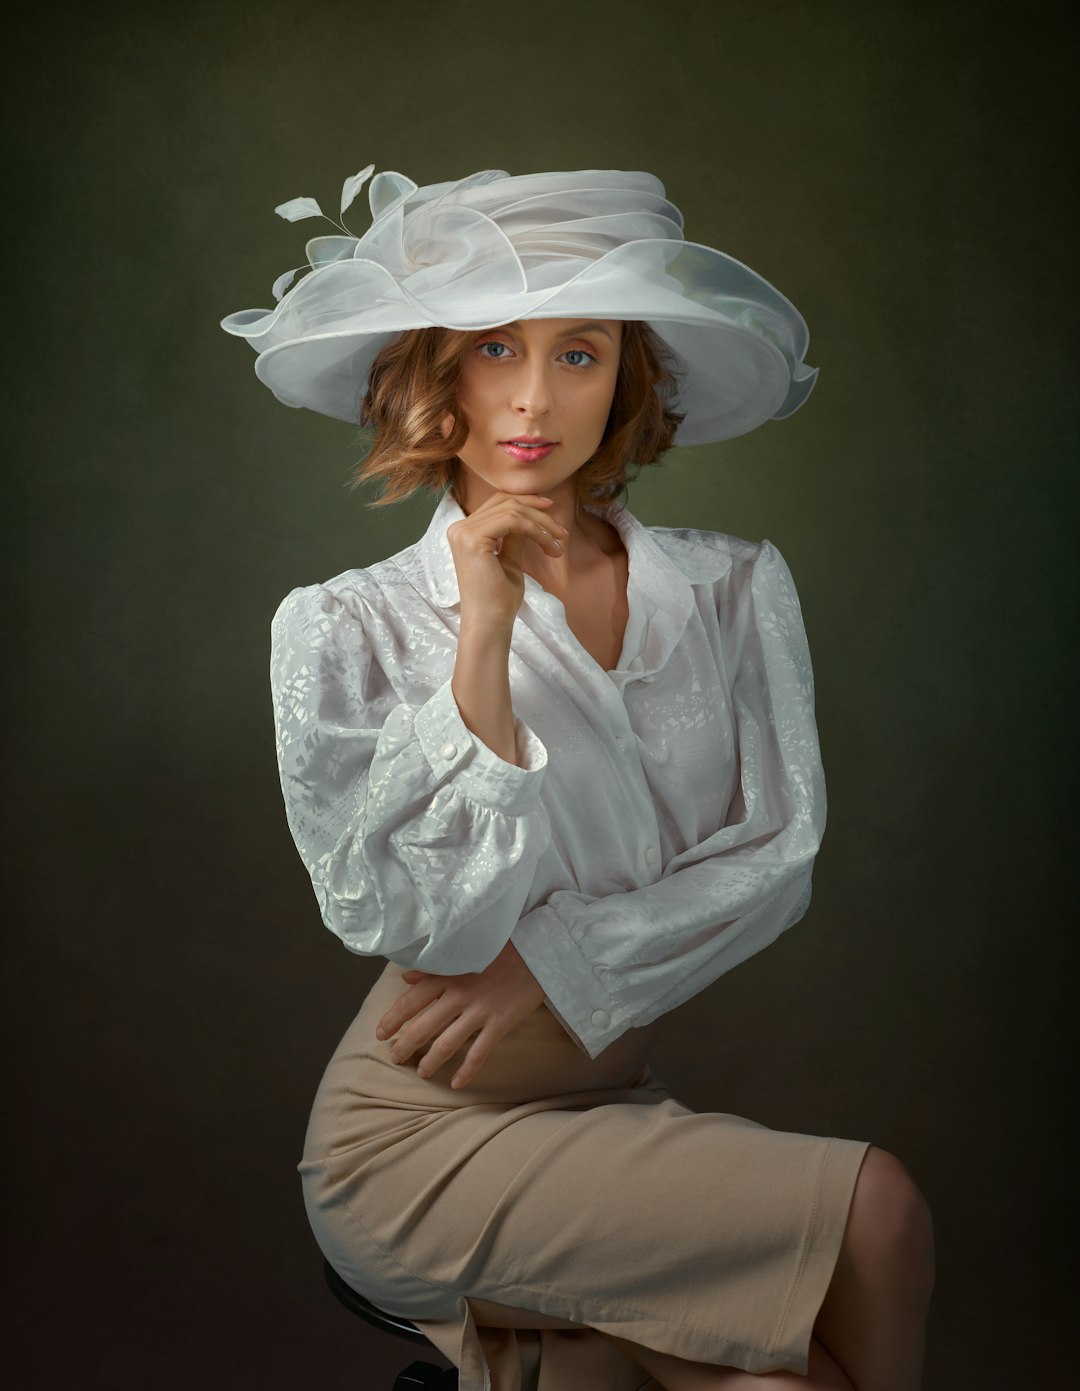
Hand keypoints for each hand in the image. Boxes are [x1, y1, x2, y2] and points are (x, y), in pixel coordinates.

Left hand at [374, 939, 545, 1089]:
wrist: (538, 948)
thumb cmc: (500, 948)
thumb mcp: (464, 951)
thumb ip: (434, 967)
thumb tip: (405, 978)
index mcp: (447, 975)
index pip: (410, 1001)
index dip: (392, 1020)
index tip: (380, 1033)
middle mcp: (459, 994)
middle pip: (423, 1027)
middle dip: (405, 1046)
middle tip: (394, 1058)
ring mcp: (480, 1011)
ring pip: (446, 1044)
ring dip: (430, 1062)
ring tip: (421, 1073)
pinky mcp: (500, 1023)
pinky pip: (479, 1053)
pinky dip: (467, 1071)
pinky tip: (456, 1084)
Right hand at [446, 491, 568, 630]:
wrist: (490, 623)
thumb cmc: (499, 599)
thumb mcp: (510, 560)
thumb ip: (515, 536)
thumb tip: (531, 514)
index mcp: (464, 532)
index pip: (497, 503)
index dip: (526, 501)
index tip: (551, 510)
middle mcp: (459, 528)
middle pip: (505, 501)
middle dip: (538, 511)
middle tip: (562, 531)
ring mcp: (463, 532)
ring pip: (512, 509)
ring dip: (542, 525)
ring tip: (558, 544)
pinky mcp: (473, 539)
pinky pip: (513, 521)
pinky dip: (536, 530)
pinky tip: (549, 545)